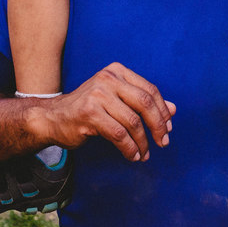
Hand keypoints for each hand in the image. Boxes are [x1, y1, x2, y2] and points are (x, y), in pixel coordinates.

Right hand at [41, 62, 175, 162]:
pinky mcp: (89, 113)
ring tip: (144, 154)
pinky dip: (129, 148)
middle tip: (163, 142)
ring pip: (132, 121)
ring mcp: (98, 95)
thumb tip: (174, 110)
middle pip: (144, 103)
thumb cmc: (89, 109)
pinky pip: (119, 134)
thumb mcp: (118, 100)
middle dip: (158, 125)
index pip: (149, 90)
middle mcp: (108, 78)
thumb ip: (143, 102)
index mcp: (117, 71)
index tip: (168, 128)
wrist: (53, 117)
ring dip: (142, 142)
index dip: (162, 111)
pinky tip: (131, 155)